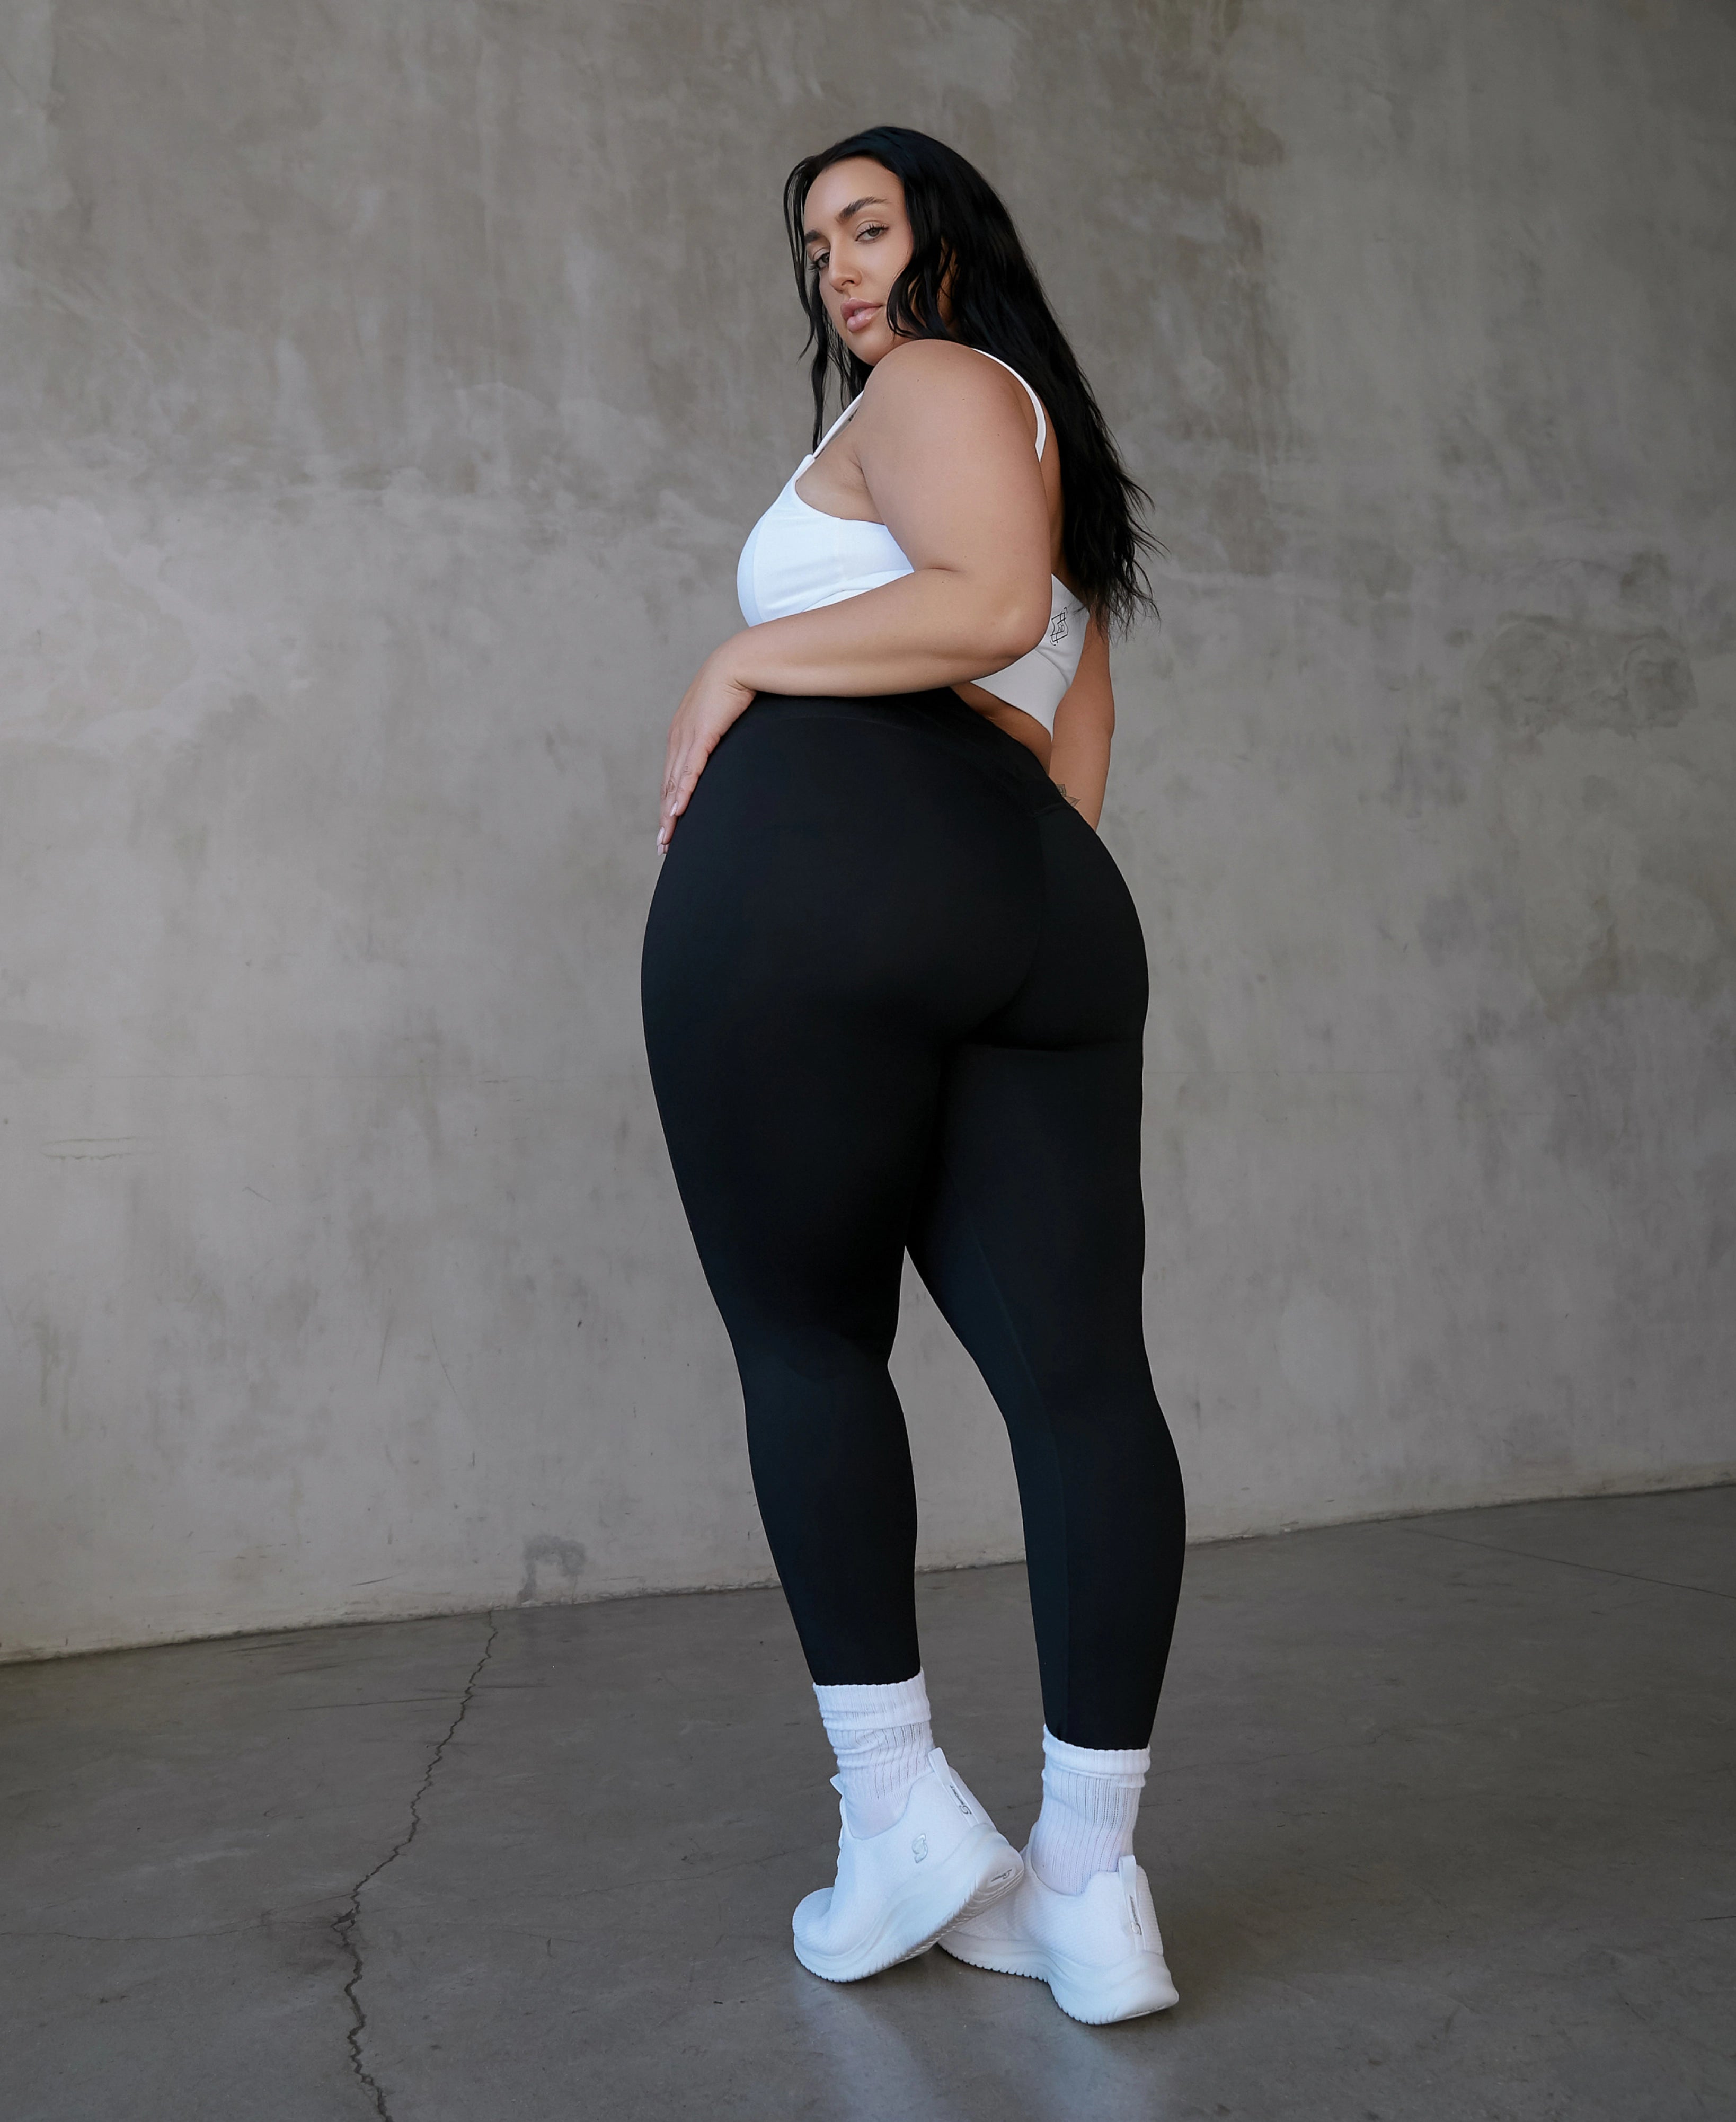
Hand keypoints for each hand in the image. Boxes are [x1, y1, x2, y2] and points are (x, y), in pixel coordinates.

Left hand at [658, 650, 757, 851]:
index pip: (672, 777)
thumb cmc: (735, 687)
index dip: (668, 803)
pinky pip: (690, 771)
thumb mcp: (723, 716)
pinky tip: (677, 812)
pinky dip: (682, 793)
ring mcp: (688, 737)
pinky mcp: (702, 735)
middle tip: (663, 845)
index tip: (668, 826)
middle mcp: (679, 739)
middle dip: (665, 818)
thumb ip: (720, 735)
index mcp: (682, 735)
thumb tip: (728, 746)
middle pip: (668, 786)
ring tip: (668, 839)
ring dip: (670, 814)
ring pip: (675, 784)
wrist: (739, 662)